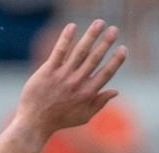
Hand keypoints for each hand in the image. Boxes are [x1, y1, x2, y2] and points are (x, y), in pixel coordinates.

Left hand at [12, 20, 126, 141]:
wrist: (34, 122)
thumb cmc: (60, 120)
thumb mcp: (84, 116)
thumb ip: (100, 103)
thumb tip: (116, 91)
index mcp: (88, 93)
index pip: (106, 73)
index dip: (116, 60)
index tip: (123, 48)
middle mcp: (77, 83)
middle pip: (95, 58)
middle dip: (106, 43)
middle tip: (114, 29)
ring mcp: (62, 76)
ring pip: (80, 52)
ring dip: (91, 36)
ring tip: (99, 23)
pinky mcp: (48, 71)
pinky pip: (59, 52)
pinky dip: (66, 38)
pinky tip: (72, 27)